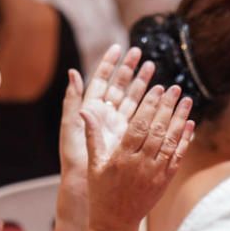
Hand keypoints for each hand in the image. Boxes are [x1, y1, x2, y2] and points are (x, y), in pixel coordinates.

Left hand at [59, 45, 152, 180]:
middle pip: (118, 87)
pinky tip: (159, 95)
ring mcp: (118, 125)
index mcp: (91, 109)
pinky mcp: (129, 137)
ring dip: (142, 83)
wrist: (84, 183)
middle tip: (139, 52)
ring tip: (153, 66)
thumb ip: (72, 100)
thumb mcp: (70, 127)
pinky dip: (151, 107)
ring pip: (132, 99)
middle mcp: (105, 115)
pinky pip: (141, 118)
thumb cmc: (74, 155)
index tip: (118, 47)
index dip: (108, 65)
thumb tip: (72, 72)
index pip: (100, 81)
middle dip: (128, 69)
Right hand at [83, 84, 194, 230]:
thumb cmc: (101, 192)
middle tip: (175, 88)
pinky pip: (178, 156)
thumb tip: (85, 110)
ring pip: (171, 141)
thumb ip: (93, 135)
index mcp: (122, 157)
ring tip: (186, 101)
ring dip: (180, 119)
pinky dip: (185, 140)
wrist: (115, 223)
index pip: (139, 125)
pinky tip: (189, 124)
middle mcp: (141, 164)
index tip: (157, 88)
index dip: (150, 105)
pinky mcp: (165, 181)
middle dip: (168, 106)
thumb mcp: (93, 164)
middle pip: (158, 129)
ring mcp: (155, 173)